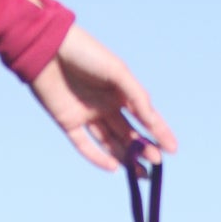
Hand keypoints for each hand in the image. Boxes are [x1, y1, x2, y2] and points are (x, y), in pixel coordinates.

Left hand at [29, 24, 177, 172]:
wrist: (48, 47)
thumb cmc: (85, 53)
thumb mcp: (117, 72)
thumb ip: (136, 96)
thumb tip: (152, 121)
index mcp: (120, 91)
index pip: (144, 116)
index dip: (159, 132)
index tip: (172, 149)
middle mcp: (106, 105)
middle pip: (128, 133)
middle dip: (144, 149)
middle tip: (156, 163)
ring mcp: (87, 115)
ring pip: (110, 143)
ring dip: (126, 158)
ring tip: (141, 174)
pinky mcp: (68, 122)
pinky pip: (85, 145)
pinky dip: (98, 158)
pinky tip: (114, 167)